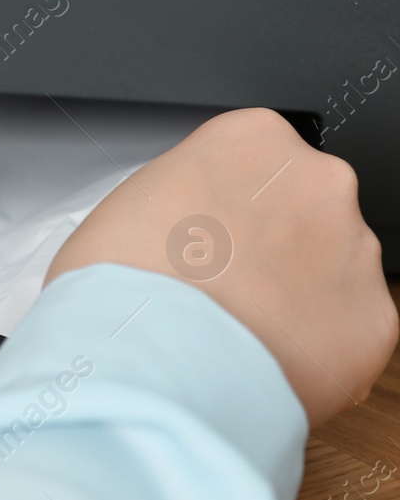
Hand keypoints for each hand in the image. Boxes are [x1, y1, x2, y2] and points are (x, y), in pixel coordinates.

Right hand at [46, 108, 396, 426]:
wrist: (152, 360)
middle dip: (270, 246)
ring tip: (236, 331)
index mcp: (254, 138)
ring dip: (294, 295)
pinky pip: (347, 330)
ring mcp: (356, 249)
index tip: (206, 234)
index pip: (253, 159)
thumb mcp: (128, 205)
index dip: (224, 204)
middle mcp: (319, 181)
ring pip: (330, 270)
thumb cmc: (124, 282)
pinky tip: (264, 358)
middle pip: (301, 208)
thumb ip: (181, 201)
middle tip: (220, 286)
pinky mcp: (376, 318)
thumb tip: (189, 230)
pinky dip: (314, 347)